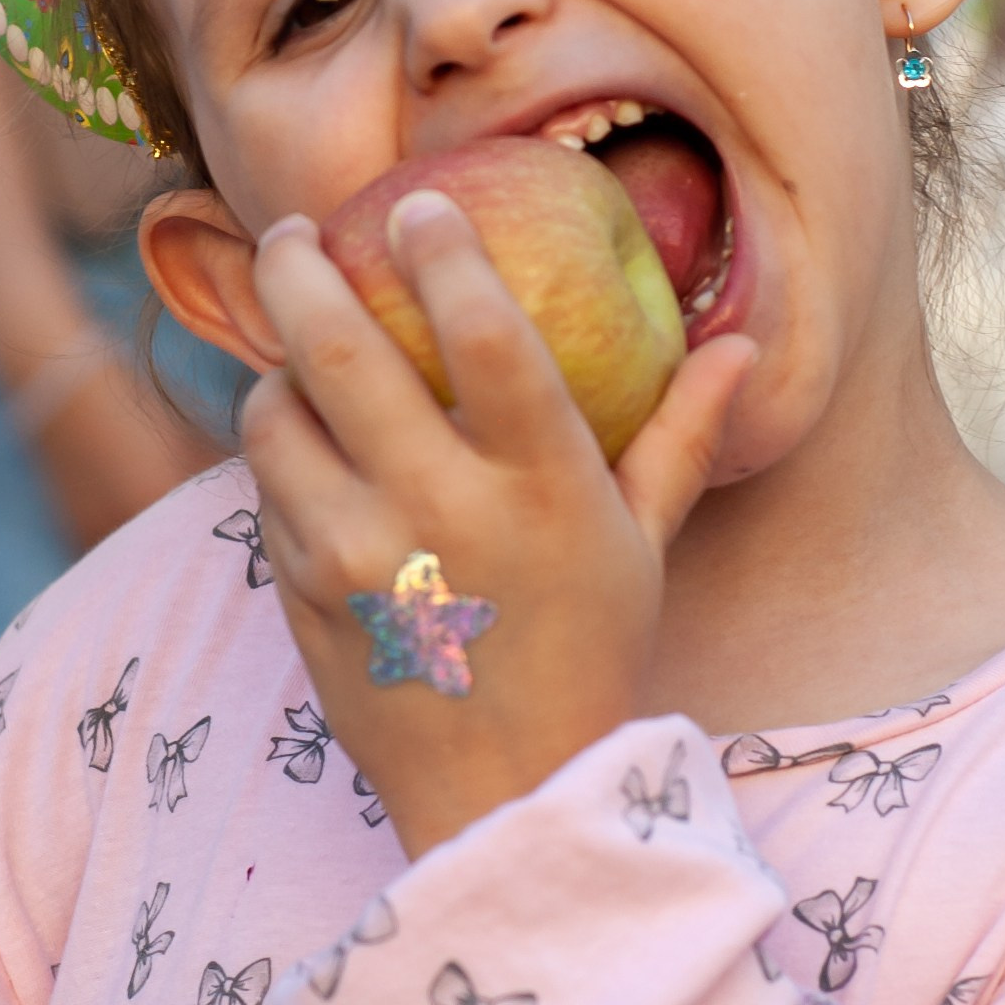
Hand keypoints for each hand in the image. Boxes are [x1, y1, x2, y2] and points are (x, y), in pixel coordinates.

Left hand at [242, 190, 753, 855]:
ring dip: (277, 364)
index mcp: (539, 489)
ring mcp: (358, 560)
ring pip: (276, 414)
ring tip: (294, 342)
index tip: (417, 205)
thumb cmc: (588, 651)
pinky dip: (277, 449)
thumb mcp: (645, 545)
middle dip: (304, 268)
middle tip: (298, 229)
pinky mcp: (301, 598)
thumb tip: (738, 343)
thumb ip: (683, 438)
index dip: (444, 254)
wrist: (506, 799)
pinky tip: (300, 438)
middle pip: (340, 349)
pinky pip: (266, 489)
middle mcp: (440, 514)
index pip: (483, 335)